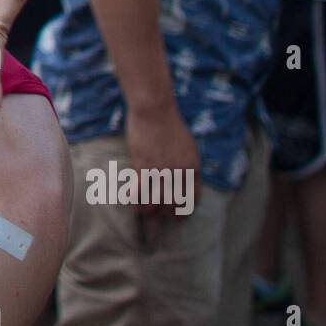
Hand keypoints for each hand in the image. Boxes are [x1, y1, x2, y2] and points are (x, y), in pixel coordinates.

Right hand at [125, 103, 200, 218]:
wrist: (155, 110)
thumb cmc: (170, 123)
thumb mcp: (187, 145)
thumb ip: (187, 163)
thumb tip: (183, 178)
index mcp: (192, 167)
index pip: (192, 198)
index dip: (184, 210)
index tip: (176, 216)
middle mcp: (179, 173)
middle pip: (173, 203)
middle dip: (165, 213)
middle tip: (158, 215)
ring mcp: (160, 171)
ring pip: (156, 201)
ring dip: (149, 210)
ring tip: (144, 211)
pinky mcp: (143, 166)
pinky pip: (140, 192)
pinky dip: (136, 200)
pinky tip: (132, 202)